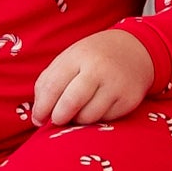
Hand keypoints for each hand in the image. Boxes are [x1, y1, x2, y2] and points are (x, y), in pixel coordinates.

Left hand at [31, 27, 154, 129]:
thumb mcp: (69, 60)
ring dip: (77, 120)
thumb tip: (37, 116)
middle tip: (56, 119)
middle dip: (58, 118)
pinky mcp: (129, 100)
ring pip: (88, 117)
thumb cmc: (92, 58)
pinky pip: (105, 120)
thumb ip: (48, 83)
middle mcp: (98, 69)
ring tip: (78, 111)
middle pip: (70, 103)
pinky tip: (96, 107)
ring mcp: (116, 85)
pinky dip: (96, 119)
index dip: (41, 108)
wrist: (134, 50)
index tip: (37, 119)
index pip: (52, 87)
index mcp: (78, 57)